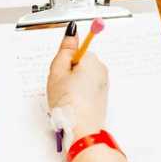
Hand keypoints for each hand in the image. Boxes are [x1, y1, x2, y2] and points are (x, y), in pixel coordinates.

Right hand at [47, 23, 108, 137]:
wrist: (82, 130)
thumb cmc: (70, 103)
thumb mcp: (58, 71)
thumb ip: (65, 49)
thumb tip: (72, 31)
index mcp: (92, 59)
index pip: (76, 49)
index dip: (63, 61)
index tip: (61, 70)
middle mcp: (101, 69)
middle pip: (79, 62)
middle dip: (68, 71)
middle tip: (60, 85)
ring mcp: (103, 83)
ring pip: (82, 75)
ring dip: (72, 82)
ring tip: (66, 96)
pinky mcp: (101, 95)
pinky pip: (86, 87)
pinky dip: (78, 92)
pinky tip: (72, 102)